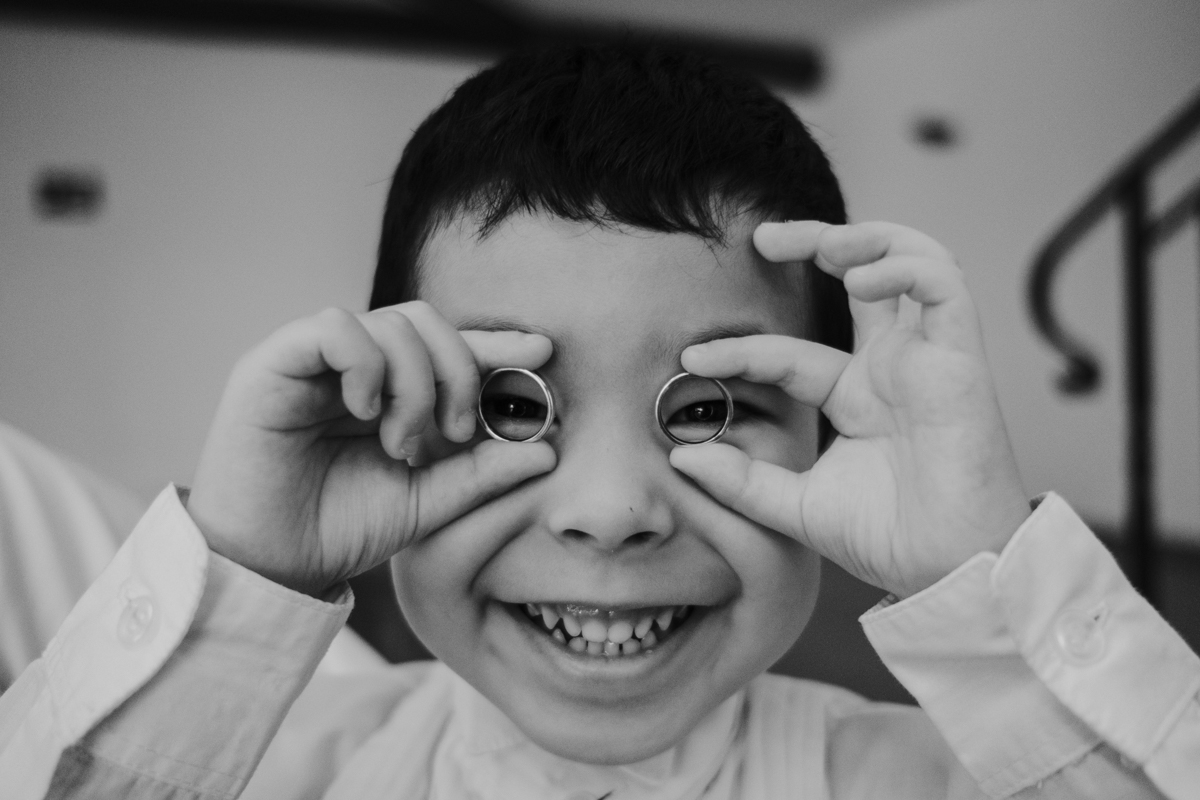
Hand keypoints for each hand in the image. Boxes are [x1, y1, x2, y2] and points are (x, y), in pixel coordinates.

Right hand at [187, 302, 555, 595]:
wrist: (270, 566)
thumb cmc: (340, 530)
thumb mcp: (427, 502)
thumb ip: (481, 474)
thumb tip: (548, 448)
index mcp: (390, 389)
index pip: (448, 345)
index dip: (495, 343)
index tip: (544, 352)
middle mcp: (353, 366)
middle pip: (426, 321)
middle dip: (459, 370)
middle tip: (457, 431)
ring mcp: (314, 361)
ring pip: (389, 324)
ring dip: (414, 384)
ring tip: (404, 443)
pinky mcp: (273, 364)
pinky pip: (333, 328)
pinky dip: (366, 364)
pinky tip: (367, 412)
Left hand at [670, 221, 1029, 597]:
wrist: (948, 573)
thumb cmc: (888, 540)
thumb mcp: (796, 507)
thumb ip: (742, 481)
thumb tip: (680, 457)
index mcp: (854, 398)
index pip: (788, 355)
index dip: (740, 349)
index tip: (692, 358)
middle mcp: (890, 369)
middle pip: (859, 279)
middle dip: (815, 243)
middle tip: (761, 239)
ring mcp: (925, 360)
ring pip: (908, 263)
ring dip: (865, 238)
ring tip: (820, 244)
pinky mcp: (962, 358)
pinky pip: (943, 285)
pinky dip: (904, 265)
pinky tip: (860, 276)